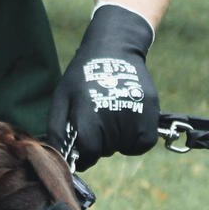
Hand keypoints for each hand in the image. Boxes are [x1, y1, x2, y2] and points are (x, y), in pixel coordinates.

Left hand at [47, 2, 158, 170]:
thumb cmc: (82, 77)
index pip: (90, 152)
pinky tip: (127, 121)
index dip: (84, 153)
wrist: (114, 49)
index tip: (83, 143)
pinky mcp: (151, 112)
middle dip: (99, 141)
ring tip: (111, 114)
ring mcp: (135, 114)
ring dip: (117, 139)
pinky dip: (135, 139)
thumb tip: (62, 160)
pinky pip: (143, 143)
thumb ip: (57, 132)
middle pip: (106, 150)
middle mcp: (114, 117)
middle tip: (97, 117)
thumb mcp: (61, 99)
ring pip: (124, 147)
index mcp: (89, 115)